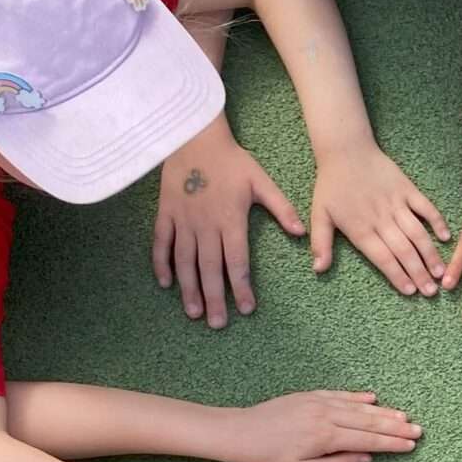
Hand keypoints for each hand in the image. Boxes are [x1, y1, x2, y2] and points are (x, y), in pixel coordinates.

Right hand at [155, 126, 306, 326]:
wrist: (195, 138)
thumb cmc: (232, 161)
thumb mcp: (261, 180)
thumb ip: (281, 208)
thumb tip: (300, 233)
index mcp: (230, 220)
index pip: (237, 261)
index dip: (241, 287)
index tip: (246, 308)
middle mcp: (205, 225)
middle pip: (210, 269)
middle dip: (215, 297)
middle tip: (217, 324)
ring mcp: (182, 221)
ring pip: (184, 261)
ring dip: (188, 288)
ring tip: (193, 312)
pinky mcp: (165, 214)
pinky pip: (161, 243)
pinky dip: (161, 263)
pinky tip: (165, 283)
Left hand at [232, 390, 420, 461]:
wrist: (241, 433)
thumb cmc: (269, 460)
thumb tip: (367, 456)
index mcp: (326, 437)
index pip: (368, 440)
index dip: (392, 442)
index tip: (411, 444)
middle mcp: (327, 415)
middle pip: (369, 421)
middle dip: (395, 426)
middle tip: (417, 430)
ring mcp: (319, 402)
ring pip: (358, 406)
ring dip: (382, 411)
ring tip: (403, 416)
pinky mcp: (310, 396)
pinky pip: (341, 395)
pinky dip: (358, 397)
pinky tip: (373, 399)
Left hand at [310, 139, 450, 298]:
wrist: (346, 150)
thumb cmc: (331, 185)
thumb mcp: (319, 215)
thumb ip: (320, 243)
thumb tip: (318, 269)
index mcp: (360, 229)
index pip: (382, 258)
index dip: (397, 275)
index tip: (410, 292)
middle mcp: (381, 219)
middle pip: (403, 251)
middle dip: (419, 273)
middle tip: (431, 291)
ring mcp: (396, 203)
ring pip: (417, 233)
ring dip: (430, 254)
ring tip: (441, 272)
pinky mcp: (407, 189)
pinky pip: (425, 207)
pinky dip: (437, 221)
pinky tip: (446, 238)